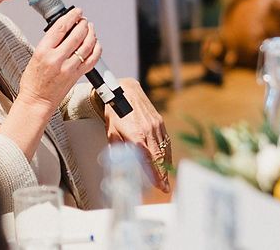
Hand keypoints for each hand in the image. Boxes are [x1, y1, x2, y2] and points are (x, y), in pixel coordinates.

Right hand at [19, 8, 100, 110]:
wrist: (37, 100)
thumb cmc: (33, 81)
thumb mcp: (35, 56)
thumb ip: (50, 43)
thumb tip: (65, 30)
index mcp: (43, 51)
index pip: (61, 27)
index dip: (71, 16)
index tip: (76, 12)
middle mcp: (57, 58)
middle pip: (77, 34)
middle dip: (83, 23)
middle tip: (84, 20)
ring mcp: (69, 67)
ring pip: (87, 45)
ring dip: (91, 33)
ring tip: (90, 28)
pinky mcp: (77, 75)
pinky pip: (93, 59)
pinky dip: (96, 48)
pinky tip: (95, 43)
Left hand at [103, 77, 171, 192]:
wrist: (125, 91)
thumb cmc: (115, 112)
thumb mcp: (111, 132)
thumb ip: (118, 149)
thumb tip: (120, 166)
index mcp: (136, 136)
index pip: (148, 161)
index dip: (155, 175)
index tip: (159, 186)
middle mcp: (149, 132)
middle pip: (159, 158)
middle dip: (163, 175)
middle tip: (166, 188)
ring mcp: (156, 126)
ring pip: (165, 150)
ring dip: (167, 166)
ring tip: (167, 179)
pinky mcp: (160, 122)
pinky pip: (166, 141)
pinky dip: (167, 153)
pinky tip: (167, 162)